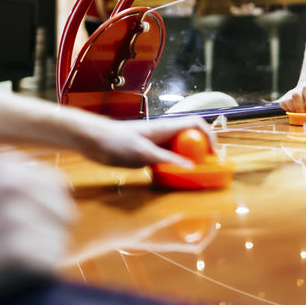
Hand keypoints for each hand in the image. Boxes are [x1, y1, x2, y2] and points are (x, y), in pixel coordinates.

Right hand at [0, 153, 74, 304]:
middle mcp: (16, 183)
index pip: (55, 185)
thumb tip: (49, 194)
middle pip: (63, 212)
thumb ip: (7, 184)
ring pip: (58, 241)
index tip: (19, 227)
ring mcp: (20, 218)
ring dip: (37, 256)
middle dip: (45, 232)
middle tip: (7, 250)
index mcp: (5, 163)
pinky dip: (30, 276)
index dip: (42, 211)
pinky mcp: (22, 254)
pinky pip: (49, 265)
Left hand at [78, 116, 215, 168]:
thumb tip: (190, 167)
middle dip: (201, 152)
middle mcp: (163, 134)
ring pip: (178, 151)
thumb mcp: (142, 152)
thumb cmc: (115, 141)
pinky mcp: (146, 154)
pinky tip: (172, 180)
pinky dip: (173, 168)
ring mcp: (155, 144)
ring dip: (188, 162)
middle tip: (207, 170)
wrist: (92, 140)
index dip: (208, 136)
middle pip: (190, 139)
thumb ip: (165, 159)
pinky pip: (166, 160)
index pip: (195, 125)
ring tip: (194, 178)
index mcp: (165, 128)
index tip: (213, 155)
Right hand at [280, 79, 305, 112]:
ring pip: (288, 100)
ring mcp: (290, 93)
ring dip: (294, 109)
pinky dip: (287, 110)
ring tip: (300, 113)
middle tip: (304, 114)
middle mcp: (298, 89)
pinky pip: (283, 104)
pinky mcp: (284, 98)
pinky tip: (294, 111)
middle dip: (300, 106)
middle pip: (295, 95)